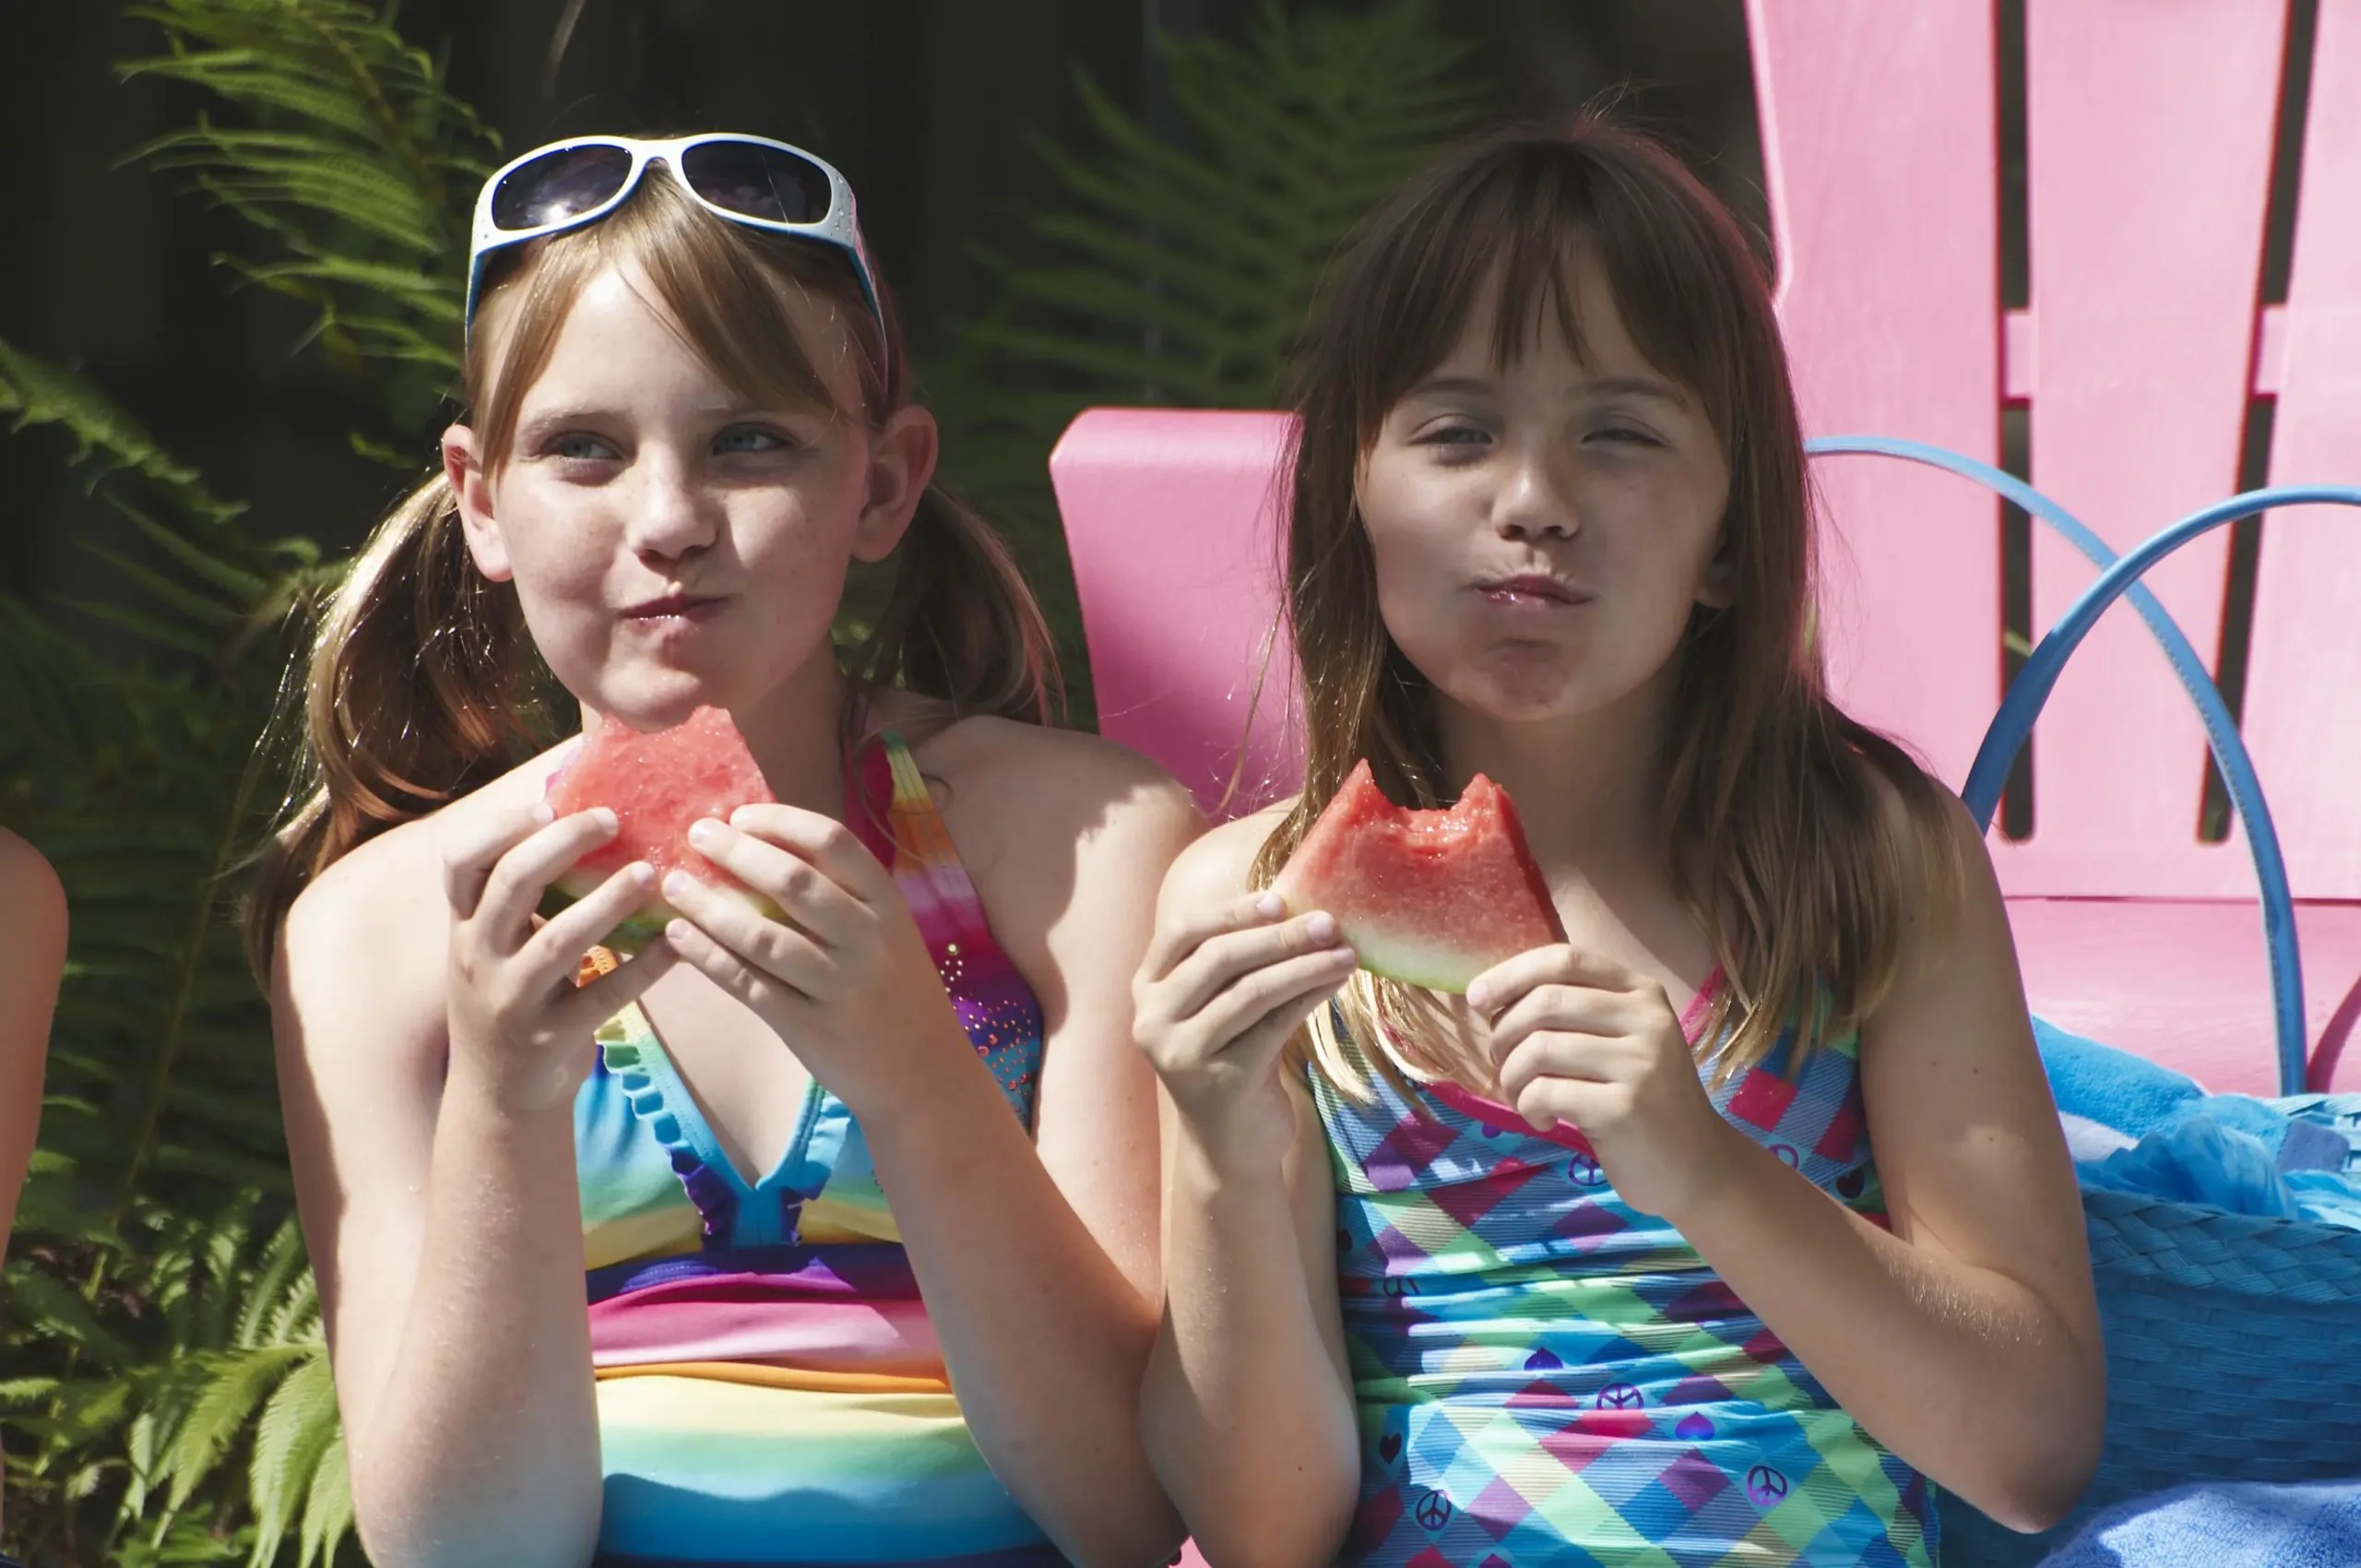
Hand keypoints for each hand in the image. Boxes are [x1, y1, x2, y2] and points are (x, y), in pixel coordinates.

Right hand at [443, 799, 680, 1114]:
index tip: (547, 804)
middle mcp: (478, 957)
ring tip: (650, 873)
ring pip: (559, 941)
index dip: (499, 827)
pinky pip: (604, 996)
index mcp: (464, 926)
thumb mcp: (495, 947)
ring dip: (608, 902)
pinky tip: (678, 942)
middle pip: (512, 885)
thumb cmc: (510, 998)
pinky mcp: (551, 1037)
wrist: (498, 1096)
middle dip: (562, 844)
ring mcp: (513, 999)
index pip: (460, 862)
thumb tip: (579, 819)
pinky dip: (644, 967)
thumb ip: (521, 898)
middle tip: (613, 819)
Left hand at [654, 805, 966, 1121]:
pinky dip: (708, 958)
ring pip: (762, 936)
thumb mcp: (888, 933)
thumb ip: (842, 896)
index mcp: (887, 904)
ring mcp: (838, 985)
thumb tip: (764, 847)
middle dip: (737, 853)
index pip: (833, 843)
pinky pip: (748, 984)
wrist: (922, 1072)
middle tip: (696, 835)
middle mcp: (866, 939)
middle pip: (793, 882)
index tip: (739, 816)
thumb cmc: (895, 990)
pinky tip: (678, 937)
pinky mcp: (808, 1027)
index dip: (780, 822)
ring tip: (673, 884)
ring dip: (710, 906)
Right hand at [1133, 891, 1358, 1170]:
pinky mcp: (1221, 1082)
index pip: (1181, 932)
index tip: (1279, 900)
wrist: (1228, 1147)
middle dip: (1278, 935)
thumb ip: (1234, 964)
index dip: (1230, 911)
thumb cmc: (1230, 1061)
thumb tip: (1296, 908)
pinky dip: (1310, 996)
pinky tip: (1336, 981)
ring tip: (1345, 953)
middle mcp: (1153, 1020)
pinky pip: (1274, 1025)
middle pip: (1218, 958)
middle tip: (1328, 923)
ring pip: (1250, 991)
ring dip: (1304, 965)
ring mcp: (1182, 1054)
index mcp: (1146, 990)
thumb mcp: (1217, 1008)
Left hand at [1467, 947, 1740, 1218]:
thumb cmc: (1643, 1100)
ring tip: (1521, 1097)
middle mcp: (1646, 1019)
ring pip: (1538, 1048)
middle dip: (1504, 1034)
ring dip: (1511, 1076)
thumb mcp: (1622, 1041)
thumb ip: (1576, 1012)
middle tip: (1503, 1065)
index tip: (1477, 999)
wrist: (1696, 1168)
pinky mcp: (1624, 1108)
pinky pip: (1545, 1092)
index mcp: (1642, 992)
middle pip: (1544, 1002)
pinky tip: (1542, 1120)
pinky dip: (1528, 1107)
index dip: (1511, 974)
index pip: (1565, 959)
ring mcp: (1639, 1063)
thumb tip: (1491, 997)